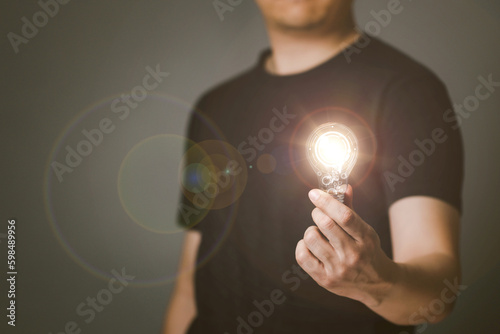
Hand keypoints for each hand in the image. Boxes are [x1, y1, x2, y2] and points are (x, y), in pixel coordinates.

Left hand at [295, 186, 396, 306]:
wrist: (377, 285)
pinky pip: (302, 256)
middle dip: (317, 213)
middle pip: (326, 224)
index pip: (345, 216)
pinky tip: (310, 245)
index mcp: (366, 239)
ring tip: (318, 233)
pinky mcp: (325, 280)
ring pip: (311, 238)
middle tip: (318, 213)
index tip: (314, 193)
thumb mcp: (365, 231)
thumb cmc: (368, 251)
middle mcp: (353, 255)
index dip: (327, 201)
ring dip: (311, 230)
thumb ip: (351, 209)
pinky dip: (302, 245)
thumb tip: (343, 186)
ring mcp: (338, 269)